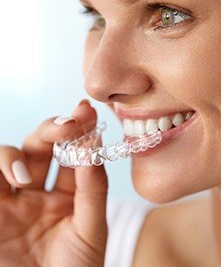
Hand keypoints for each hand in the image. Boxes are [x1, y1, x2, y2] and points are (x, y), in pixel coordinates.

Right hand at [0, 100, 107, 266]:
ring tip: (23, 179)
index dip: (78, 130)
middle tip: (65, 126)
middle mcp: (37, 193)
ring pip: (6, 159)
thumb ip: (93, 189)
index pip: (73, 153)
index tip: (84, 110)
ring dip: (12, 158)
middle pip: (39, 148)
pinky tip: (7, 181)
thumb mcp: (91, 229)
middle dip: (50, 130)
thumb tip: (93, 147)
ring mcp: (10, 203)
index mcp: (68, 194)